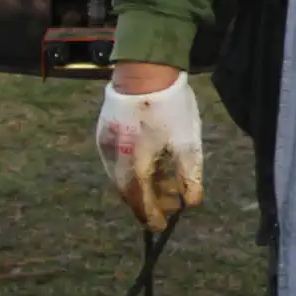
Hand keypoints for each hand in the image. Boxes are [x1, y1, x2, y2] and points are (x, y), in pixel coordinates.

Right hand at [96, 72, 202, 231]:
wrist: (145, 70)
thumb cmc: (170, 107)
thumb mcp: (187, 142)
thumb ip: (189, 175)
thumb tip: (191, 203)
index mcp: (132, 165)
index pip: (138, 202)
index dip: (151, 215)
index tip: (163, 225)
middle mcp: (113, 159)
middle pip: (129, 191)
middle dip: (149, 201)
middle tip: (169, 205)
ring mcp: (106, 144)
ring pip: (123, 175)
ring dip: (143, 184)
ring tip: (166, 186)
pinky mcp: (105, 131)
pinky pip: (118, 160)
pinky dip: (135, 169)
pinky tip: (152, 165)